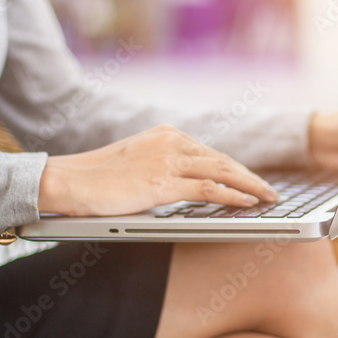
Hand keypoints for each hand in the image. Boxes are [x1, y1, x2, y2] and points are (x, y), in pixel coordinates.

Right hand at [38, 125, 279, 215]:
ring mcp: (167, 160)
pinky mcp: (162, 182)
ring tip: (269, 198)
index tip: (253, 180)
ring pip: (222, 171)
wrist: (66, 181)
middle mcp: (170, 141)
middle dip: (250, 177)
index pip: (211, 153)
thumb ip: (163, 167)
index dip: (236, 169)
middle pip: (223, 160)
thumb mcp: (136, 164)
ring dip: (251, 186)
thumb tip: (189, 186)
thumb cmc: (96, 178)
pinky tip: (248, 203)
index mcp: (165, 134)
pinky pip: (209, 189)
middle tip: (271, 192)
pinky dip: (233, 195)